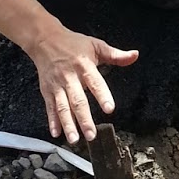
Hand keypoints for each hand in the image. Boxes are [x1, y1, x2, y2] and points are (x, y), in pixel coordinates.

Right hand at [27, 22, 138, 145]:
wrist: (44, 39)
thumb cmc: (73, 44)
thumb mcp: (96, 45)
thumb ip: (115, 54)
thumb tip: (134, 55)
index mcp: (84, 66)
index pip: (95, 82)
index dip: (102, 96)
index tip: (109, 109)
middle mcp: (69, 77)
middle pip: (77, 100)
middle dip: (84, 119)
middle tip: (91, 135)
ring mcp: (57, 85)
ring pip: (62, 107)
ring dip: (68, 124)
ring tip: (75, 139)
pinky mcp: (47, 91)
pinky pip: (50, 107)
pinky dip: (52, 121)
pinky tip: (56, 133)